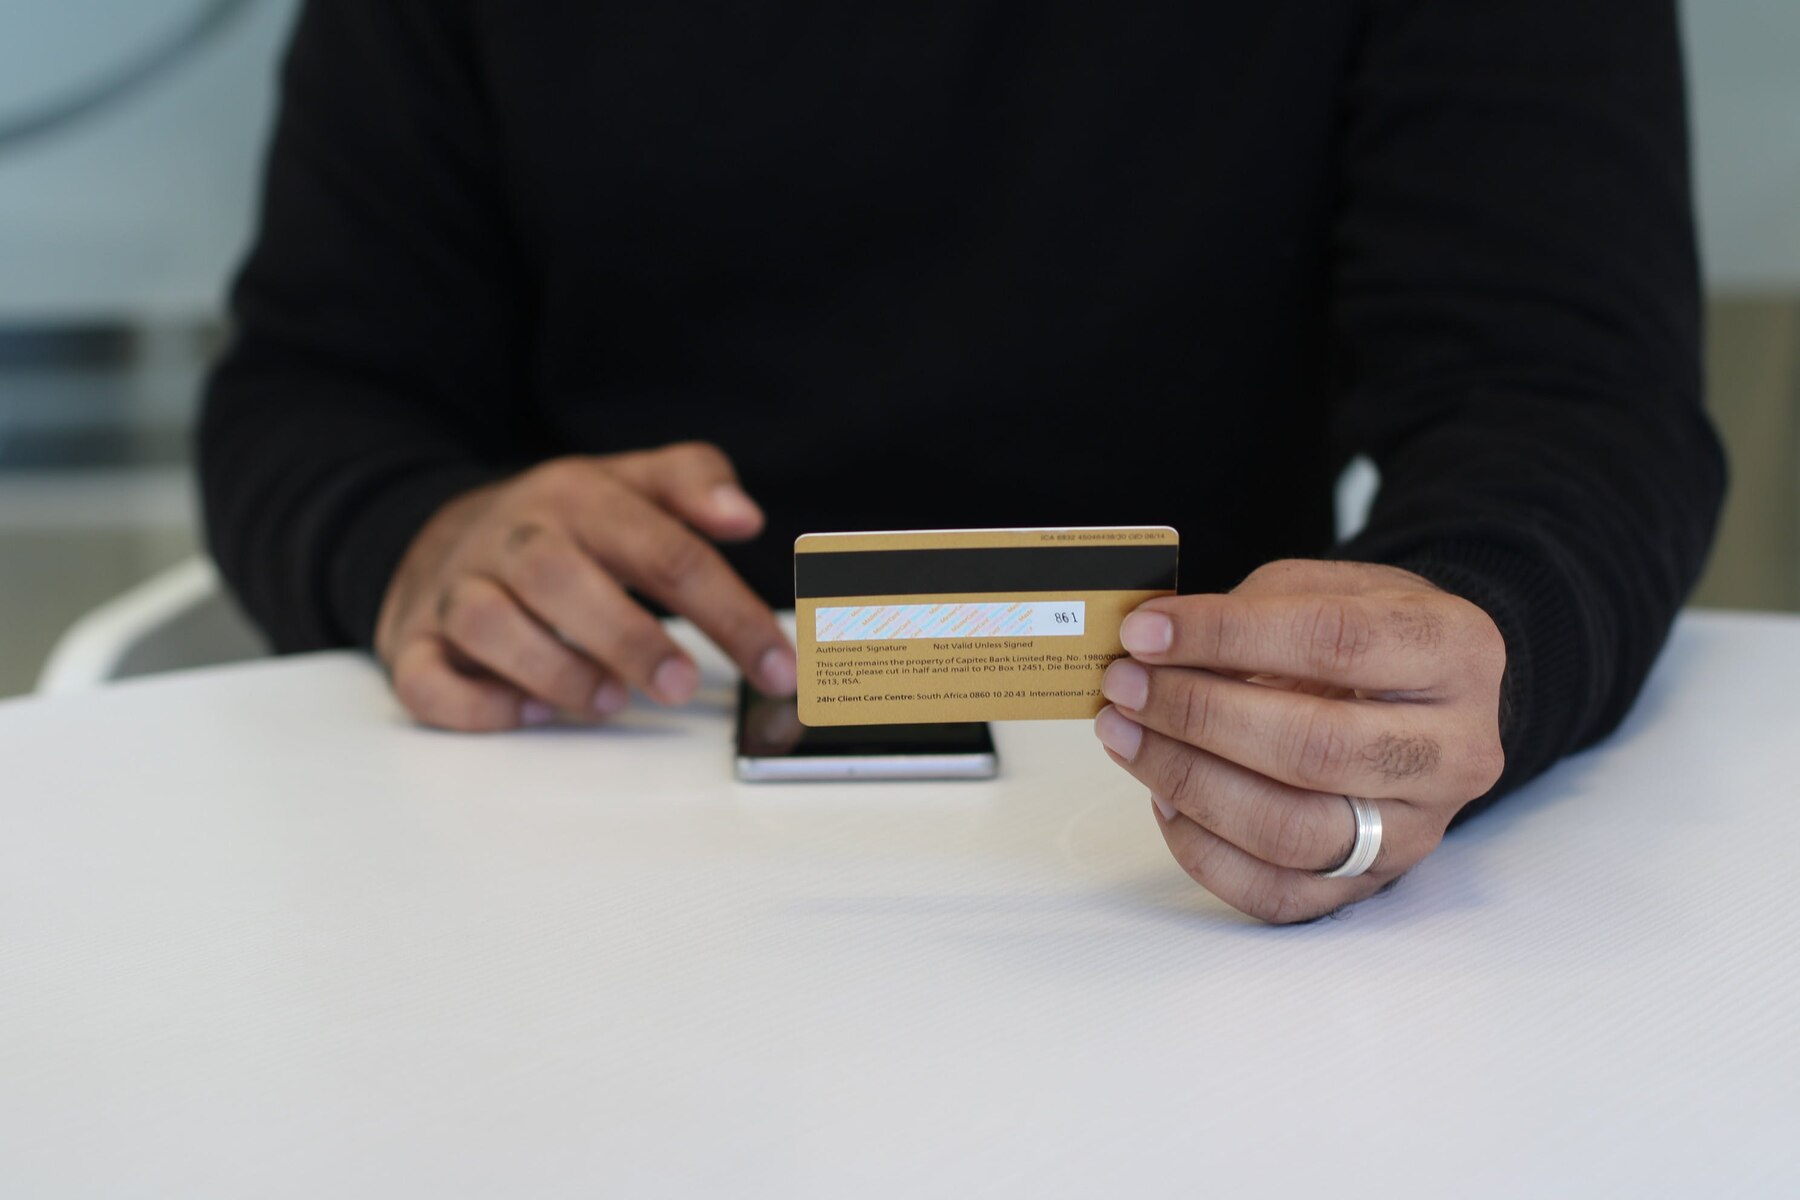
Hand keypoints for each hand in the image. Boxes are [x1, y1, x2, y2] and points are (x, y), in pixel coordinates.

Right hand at [375, 443, 795, 729]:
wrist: (441, 530)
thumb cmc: (562, 523)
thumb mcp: (630, 483)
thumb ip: (693, 482)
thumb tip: (745, 514)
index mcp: (578, 496)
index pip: (666, 550)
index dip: (731, 613)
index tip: (777, 667)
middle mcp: (513, 538)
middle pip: (560, 577)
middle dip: (627, 638)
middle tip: (680, 686)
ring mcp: (457, 589)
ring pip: (487, 624)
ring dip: (553, 671)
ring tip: (609, 702)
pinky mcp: (414, 641)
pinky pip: (425, 676)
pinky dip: (475, 705)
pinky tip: (529, 712)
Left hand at [1093, 559, 1505, 922]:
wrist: (1422, 696)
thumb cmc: (1363, 634)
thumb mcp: (1327, 589)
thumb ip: (1251, 610)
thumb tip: (1152, 649)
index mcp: (1456, 652)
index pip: (1336, 642)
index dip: (1226, 635)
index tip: (1146, 632)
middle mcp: (1455, 751)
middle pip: (1314, 748)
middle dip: (1197, 714)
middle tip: (1126, 686)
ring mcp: (1419, 830)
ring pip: (1291, 830)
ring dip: (1186, 780)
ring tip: (1125, 735)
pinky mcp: (1371, 885)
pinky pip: (1275, 893)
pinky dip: (1201, 850)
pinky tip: (1163, 798)